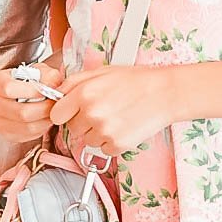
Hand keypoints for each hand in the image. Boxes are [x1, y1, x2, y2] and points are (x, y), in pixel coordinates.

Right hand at [0, 62, 64, 144]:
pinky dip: (41, 128)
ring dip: (45, 120)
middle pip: (21, 112)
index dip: (31, 91)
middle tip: (55, 103)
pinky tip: (44, 118)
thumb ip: (48, 75)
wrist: (23, 93)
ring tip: (52, 111)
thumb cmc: (29, 80)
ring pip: (27, 126)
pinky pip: (28, 135)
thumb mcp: (39, 70)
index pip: (9, 88)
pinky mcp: (6, 134)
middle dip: (44, 108)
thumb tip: (54, 84)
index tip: (45, 91)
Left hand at [50, 66, 177, 157]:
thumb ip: (75, 82)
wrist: (165, 93)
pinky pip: (104, 149)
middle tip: (103, 110)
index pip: (56, 114)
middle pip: (72, 129)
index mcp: (84, 93)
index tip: (73, 111)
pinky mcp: (117, 145)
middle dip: (83, 122)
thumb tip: (56, 94)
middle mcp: (91, 114)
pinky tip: (123, 126)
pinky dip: (112, 142)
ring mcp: (104, 131)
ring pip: (88, 140)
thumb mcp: (101, 72)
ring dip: (98, 133)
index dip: (65, 112)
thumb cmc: (136, 80)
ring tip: (116, 117)